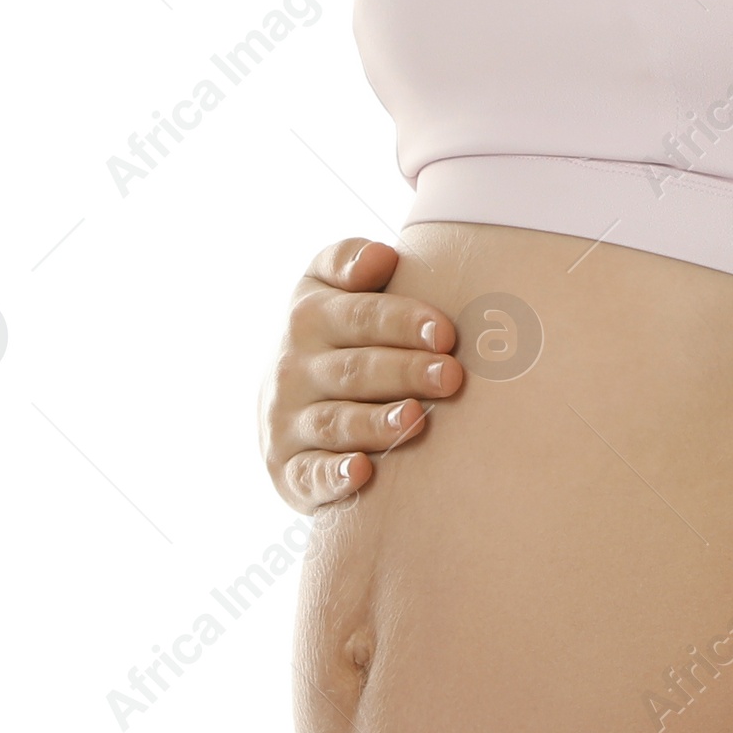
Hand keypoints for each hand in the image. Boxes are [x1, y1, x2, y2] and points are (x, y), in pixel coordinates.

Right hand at [257, 238, 464, 508]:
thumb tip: (381, 257)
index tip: (445, 332)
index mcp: (308, 317)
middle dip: (404, 372)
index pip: (360, 317)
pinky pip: (310, 475)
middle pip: (354, 370)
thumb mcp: (325, 288)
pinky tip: (362, 471)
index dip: (403, 322)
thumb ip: (347, 261)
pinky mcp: (289, 470)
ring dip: (375, 422)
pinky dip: (333, 476)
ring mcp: (288, 422)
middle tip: (450, 377)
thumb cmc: (332, 336)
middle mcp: (292, 369)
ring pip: (335, 422)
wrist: (282, 402)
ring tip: (415, 419)